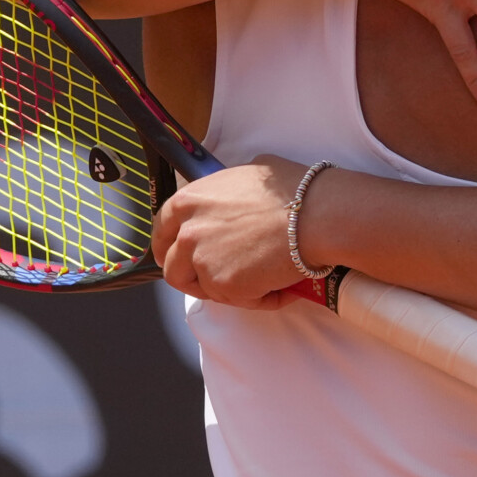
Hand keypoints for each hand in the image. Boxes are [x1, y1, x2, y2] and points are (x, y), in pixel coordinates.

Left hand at [152, 157, 312, 308]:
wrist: (315, 215)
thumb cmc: (291, 190)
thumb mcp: (248, 175)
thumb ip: (225, 193)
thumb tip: (232, 201)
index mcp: (188, 200)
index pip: (161, 230)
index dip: (169, 247)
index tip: (177, 256)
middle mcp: (188, 232)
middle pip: (174, 269)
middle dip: (194, 277)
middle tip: (220, 277)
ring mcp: (204, 261)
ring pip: (205, 290)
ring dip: (227, 289)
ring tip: (259, 281)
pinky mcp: (225, 286)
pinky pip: (238, 301)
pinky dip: (260, 299)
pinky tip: (280, 287)